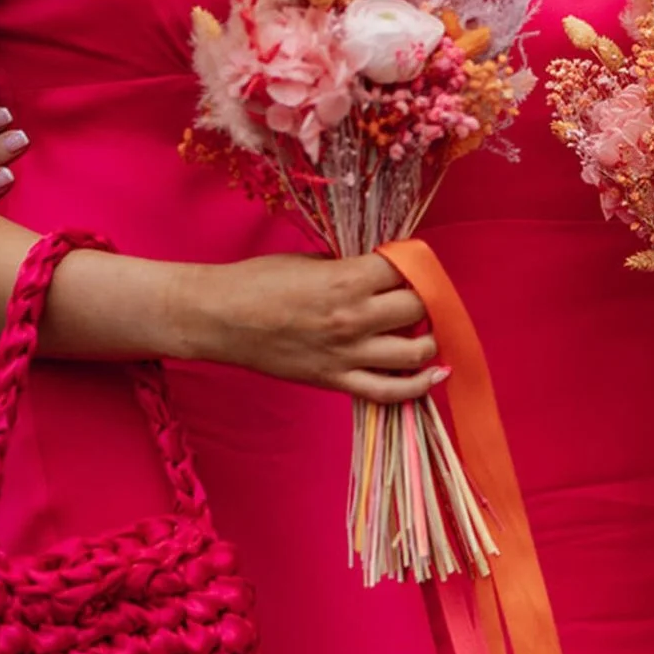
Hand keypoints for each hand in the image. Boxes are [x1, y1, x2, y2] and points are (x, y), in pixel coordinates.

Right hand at [180, 252, 442, 401]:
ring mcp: (347, 353)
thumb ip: (352, 269)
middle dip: (426, 299)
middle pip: (419, 308)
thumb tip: (386, 275)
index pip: (408, 270)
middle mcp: (353, 317)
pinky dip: (419, 386)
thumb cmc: (257, 282)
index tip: (413, 266)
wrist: (217, 318)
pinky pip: (390, 392)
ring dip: (430, 340)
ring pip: (416, 352)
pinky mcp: (336, 380)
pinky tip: (436, 375)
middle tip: (417, 298)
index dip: (416, 265)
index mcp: (346, 280)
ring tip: (424, 332)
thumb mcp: (310, 261)